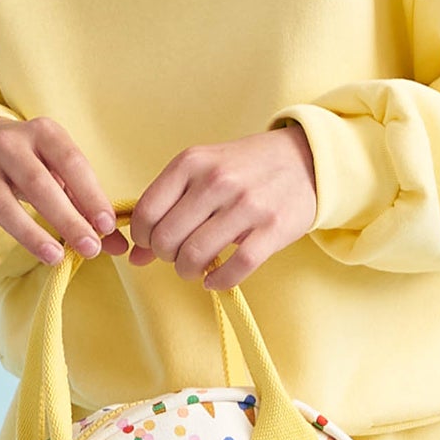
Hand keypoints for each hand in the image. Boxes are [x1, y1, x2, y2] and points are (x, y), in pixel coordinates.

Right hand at [0, 116, 128, 271]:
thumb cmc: (30, 161)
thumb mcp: (58, 167)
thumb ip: (86, 203)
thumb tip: (119, 246)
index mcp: (41, 132)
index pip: (71, 162)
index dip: (90, 195)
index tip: (107, 226)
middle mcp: (6, 145)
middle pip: (37, 184)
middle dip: (66, 219)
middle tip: (90, 249)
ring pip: (1, 205)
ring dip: (30, 234)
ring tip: (55, 258)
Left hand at [124, 125, 318, 288]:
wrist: (305, 159)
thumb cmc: (244, 168)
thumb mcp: (201, 172)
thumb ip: (166, 207)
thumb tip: (135, 256)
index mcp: (192, 162)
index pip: (146, 213)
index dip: (143, 238)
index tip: (153, 242)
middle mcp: (217, 180)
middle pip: (167, 239)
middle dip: (166, 256)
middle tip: (177, 255)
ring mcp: (246, 205)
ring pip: (195, 255)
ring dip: (188, 271)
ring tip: (195, 267)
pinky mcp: (272, 228)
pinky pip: (235, 267)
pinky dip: (218, 280)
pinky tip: (214, 278)